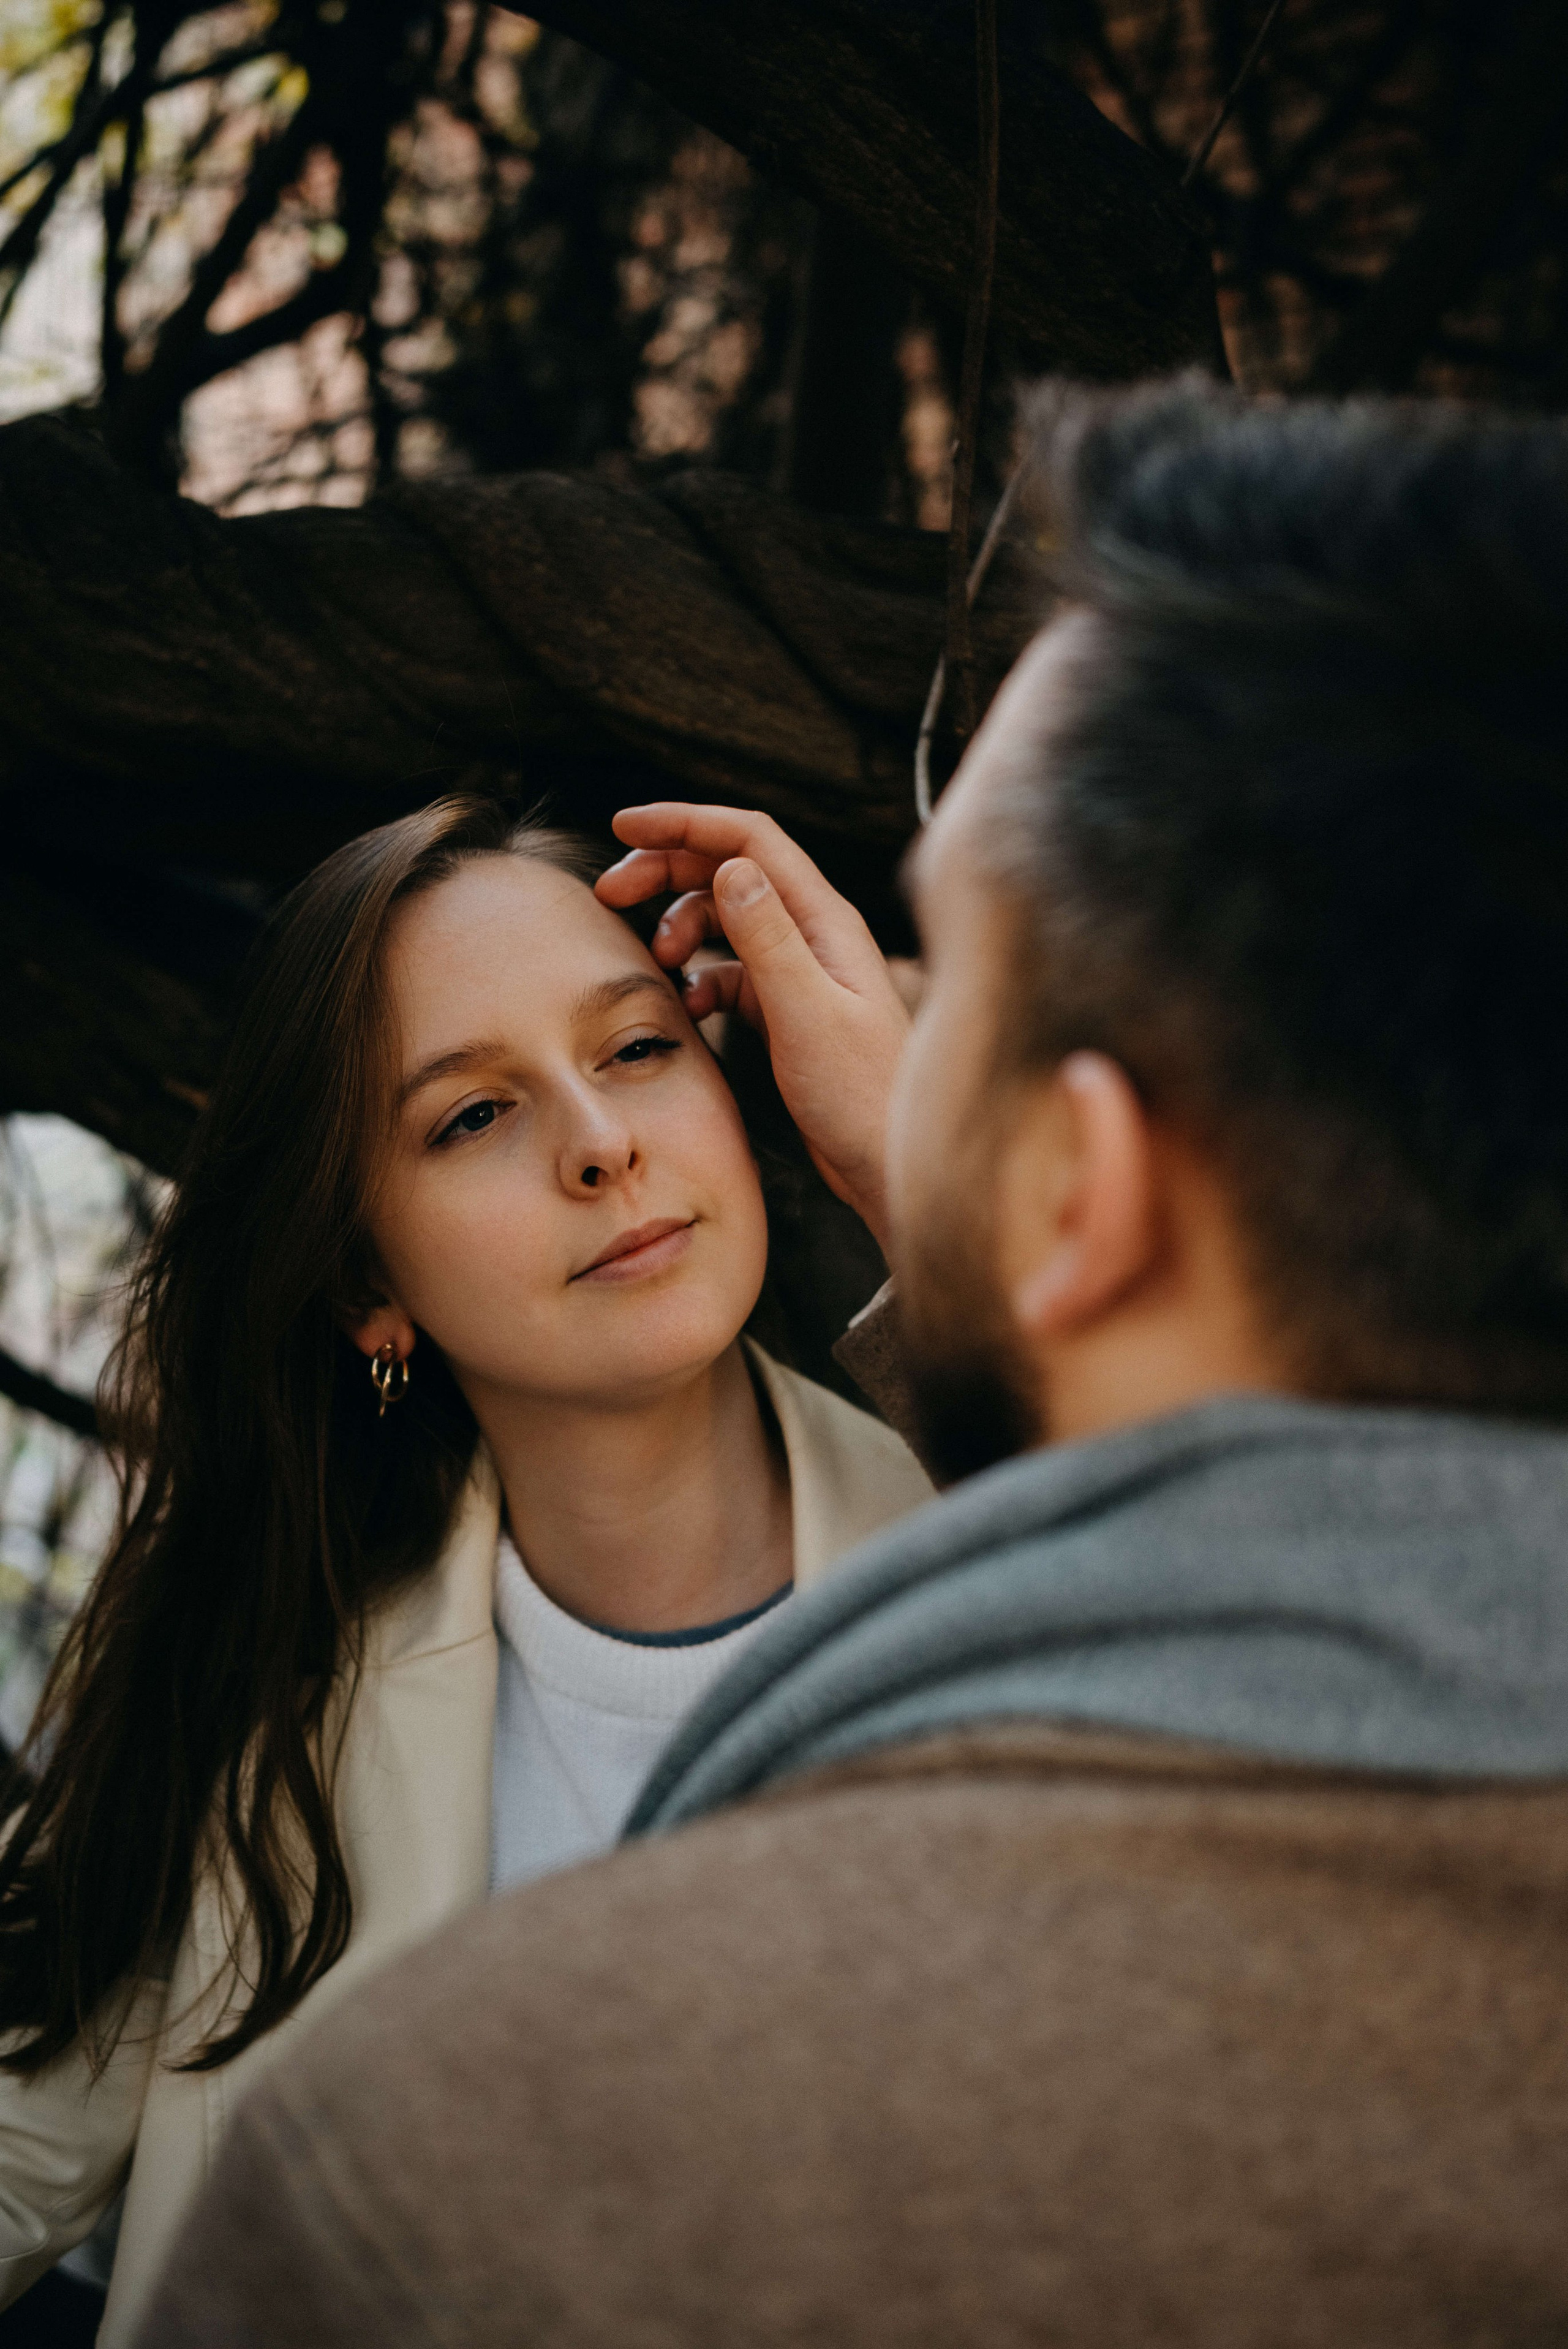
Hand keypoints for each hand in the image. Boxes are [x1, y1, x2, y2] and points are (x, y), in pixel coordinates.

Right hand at [596, 804, 908, 1251]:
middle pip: (731, 870)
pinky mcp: (787, 1012)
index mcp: (825, 921)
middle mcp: (814, 936)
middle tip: (611, 891)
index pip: (750, 840)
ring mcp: (800, 973)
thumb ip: (768, 939)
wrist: (888, 1165)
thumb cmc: (863, 1097)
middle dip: (668, 869)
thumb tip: (730, 866)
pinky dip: (699, 978)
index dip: (686, 823)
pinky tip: (686, 1007)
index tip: (624, 824)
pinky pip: (730, 975)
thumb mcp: (808, 1015)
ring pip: (725, 920)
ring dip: (681, 926)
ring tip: (657, 961)